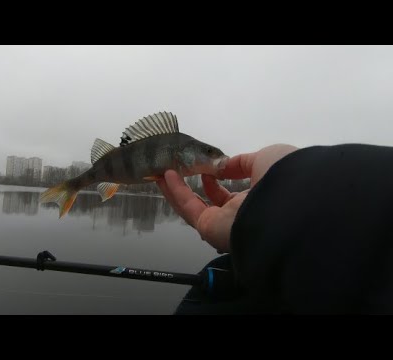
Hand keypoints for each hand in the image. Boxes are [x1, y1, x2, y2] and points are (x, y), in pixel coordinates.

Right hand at [156, 144, 297, 252]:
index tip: (208, 169)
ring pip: (193, 208)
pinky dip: (176, 192)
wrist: (289, 201)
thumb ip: (242, 162)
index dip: (217, 181)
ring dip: (177, 190)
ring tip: (163, 171)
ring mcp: (223, 225)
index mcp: (255, 201)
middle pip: (208, 204)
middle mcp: (238, 216)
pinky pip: (189, 209)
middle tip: (175, 172)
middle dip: (191, 188)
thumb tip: (222, 166)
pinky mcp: (209, 229)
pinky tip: (166, 176)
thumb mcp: (266, 158)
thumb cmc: (282, 177)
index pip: (231, 196)